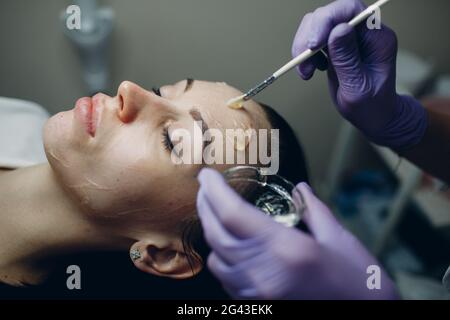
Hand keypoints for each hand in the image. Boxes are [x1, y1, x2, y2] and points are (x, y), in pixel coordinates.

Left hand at [196, 168, 397, 298]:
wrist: (365, 317)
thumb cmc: (357, 280)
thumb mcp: (338, 238)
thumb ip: (313, 209)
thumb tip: (299, 188)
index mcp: (284, 247)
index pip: (232, 213)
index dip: (214, 190)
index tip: (206, 174)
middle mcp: (263, 271)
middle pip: (216, 234)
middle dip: (205, 206)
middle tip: (206, 188)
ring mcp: (256, 292)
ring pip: (216, 260)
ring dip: (212, 235)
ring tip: (218, 216)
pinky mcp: (256, 306)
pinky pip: (226, 280)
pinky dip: (223, 259)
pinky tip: (233, 247)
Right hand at [291, 0, 426, 149]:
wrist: (372, 116)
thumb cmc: (371, 105)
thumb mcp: (358, 87)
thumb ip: (347, 59)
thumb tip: (338, 29)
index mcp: (376, 38)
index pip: (351, 10)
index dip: (327, 20)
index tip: (313, 44)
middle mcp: (363, 32)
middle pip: (329, 14)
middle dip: (310, 36)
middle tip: (303, 62)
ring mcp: (348, 37)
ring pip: (316, 24)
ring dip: (303, 46)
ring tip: (305, 71)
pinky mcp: (335, 45)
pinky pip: (312, 37)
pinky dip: (304, 53)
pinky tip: (310, 69)